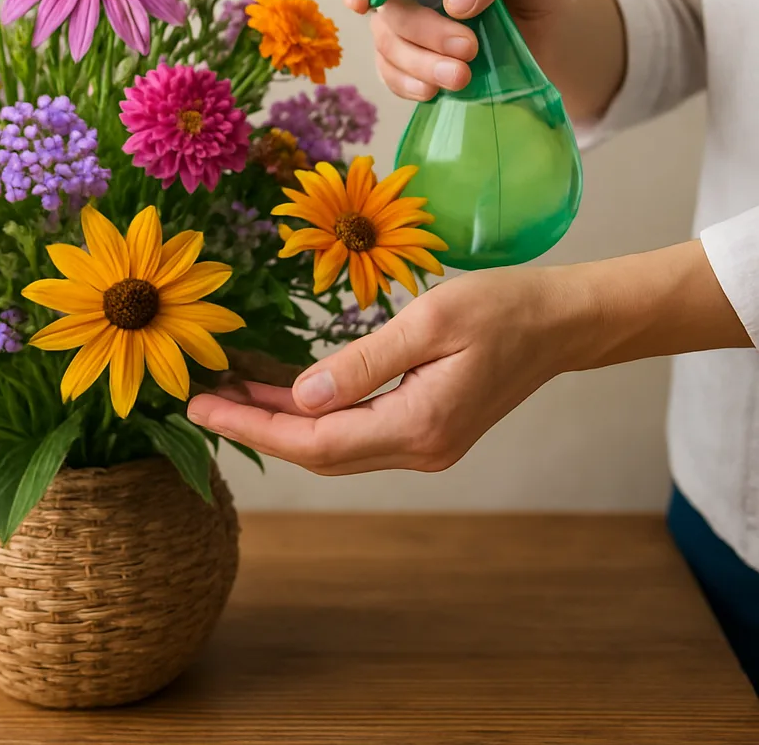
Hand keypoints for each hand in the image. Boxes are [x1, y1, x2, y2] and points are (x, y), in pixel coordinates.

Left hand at [188, 265, 584, 474]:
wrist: (561, 322)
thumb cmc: (502, 307)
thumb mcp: (429, 320)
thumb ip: (362, 363)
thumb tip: (300, 398)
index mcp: (419, 425)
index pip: (316, 440)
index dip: (253, 427)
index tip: (200, 409)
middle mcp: (419, 449)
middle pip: (318, 452)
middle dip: (254, 428)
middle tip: (199, 402)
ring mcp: (424, 445)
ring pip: (334, 444)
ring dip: (279, 422)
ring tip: (227, 393)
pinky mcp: (426, 429)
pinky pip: (354, 431)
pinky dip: (312, 414)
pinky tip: (280, 392)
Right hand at [341, 0, 575, 102]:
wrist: (555, 30)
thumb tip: (453, 1)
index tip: (364, 2)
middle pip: (385, 3)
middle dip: (419, 29)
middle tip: (467, 47)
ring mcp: (408, 21)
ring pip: (387, 42)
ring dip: (418, 63)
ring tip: (462, 77)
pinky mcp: (414, 58)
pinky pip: (392, 73)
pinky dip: (408, 84)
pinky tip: (434, 91)